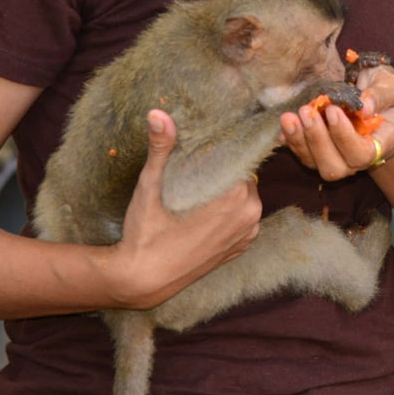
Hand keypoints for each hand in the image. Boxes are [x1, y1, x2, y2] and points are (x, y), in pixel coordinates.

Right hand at [114, 110, 261, 308]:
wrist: (143, 280)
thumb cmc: (145, 233)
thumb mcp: (151, 186)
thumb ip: (161, 149)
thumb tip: (158, 114)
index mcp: (237, 197)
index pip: (239, 158)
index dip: (220, 150)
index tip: (200, 147)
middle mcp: (251, 215)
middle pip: (242, 175)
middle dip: (221, 169)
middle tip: (193, 166)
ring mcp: (248, 234)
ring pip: (242, 196)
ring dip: (224, 190)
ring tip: (195, 187)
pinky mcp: (240, 248)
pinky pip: (240, 217)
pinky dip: (226, 211)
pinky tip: (202, 210)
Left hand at [279, 64, 393, 180]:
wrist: (377, 99)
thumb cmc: (387, 93)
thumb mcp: (389, 85)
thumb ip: (380, 95)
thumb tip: (364, 108)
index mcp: (380, 144)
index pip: (362, 154)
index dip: (344, 137)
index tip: (333, 110)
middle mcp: (356, 158)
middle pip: (334, 167)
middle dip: (317, 140)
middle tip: (307, 111)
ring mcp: (336, 157)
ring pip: (314, 163)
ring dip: (299, 141)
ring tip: (290, 117)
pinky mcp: (318, 151)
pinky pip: (301, 153)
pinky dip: (290, 140)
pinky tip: (284, 124)